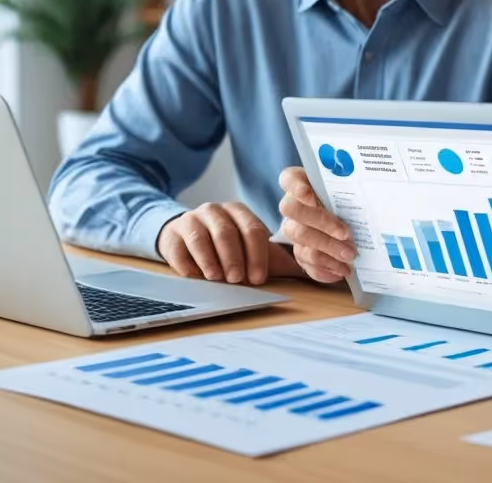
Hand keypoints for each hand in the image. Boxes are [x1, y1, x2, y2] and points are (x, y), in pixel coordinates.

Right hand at [156, 201, 296, 284]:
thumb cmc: (230, 248)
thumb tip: (318, 271)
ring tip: (217, 278)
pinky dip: (187, 263)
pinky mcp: (172, 234)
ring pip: (201, 237)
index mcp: (240, 212)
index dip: (257, 255)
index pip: (252, 230)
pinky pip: (178, 247)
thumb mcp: (255, 252)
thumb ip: (282, 260)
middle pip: (226, 232)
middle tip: (238, 279)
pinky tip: (194, 276)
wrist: (188, 238)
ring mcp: (192, 220)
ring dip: (210, 259)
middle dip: (233, 258)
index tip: (258, 278)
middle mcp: (215, 211)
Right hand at [278, 167, 356, 283]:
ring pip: (301, 239)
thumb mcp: (351, 187)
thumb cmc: (350, 197)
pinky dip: (324, 269)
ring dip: (327, 250)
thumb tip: (373, 193)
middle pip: (293, 211)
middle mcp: (293, 205)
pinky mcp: (299, 250)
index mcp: (302, 182)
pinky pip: (305, 262)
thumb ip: (352, 187)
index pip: (289, 179)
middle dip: (321, 223)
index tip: (310, 196)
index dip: (296, 187)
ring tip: (350, 256)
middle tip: (346, 234)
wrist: (350, 217)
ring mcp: (293, 228)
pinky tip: (341, 271)